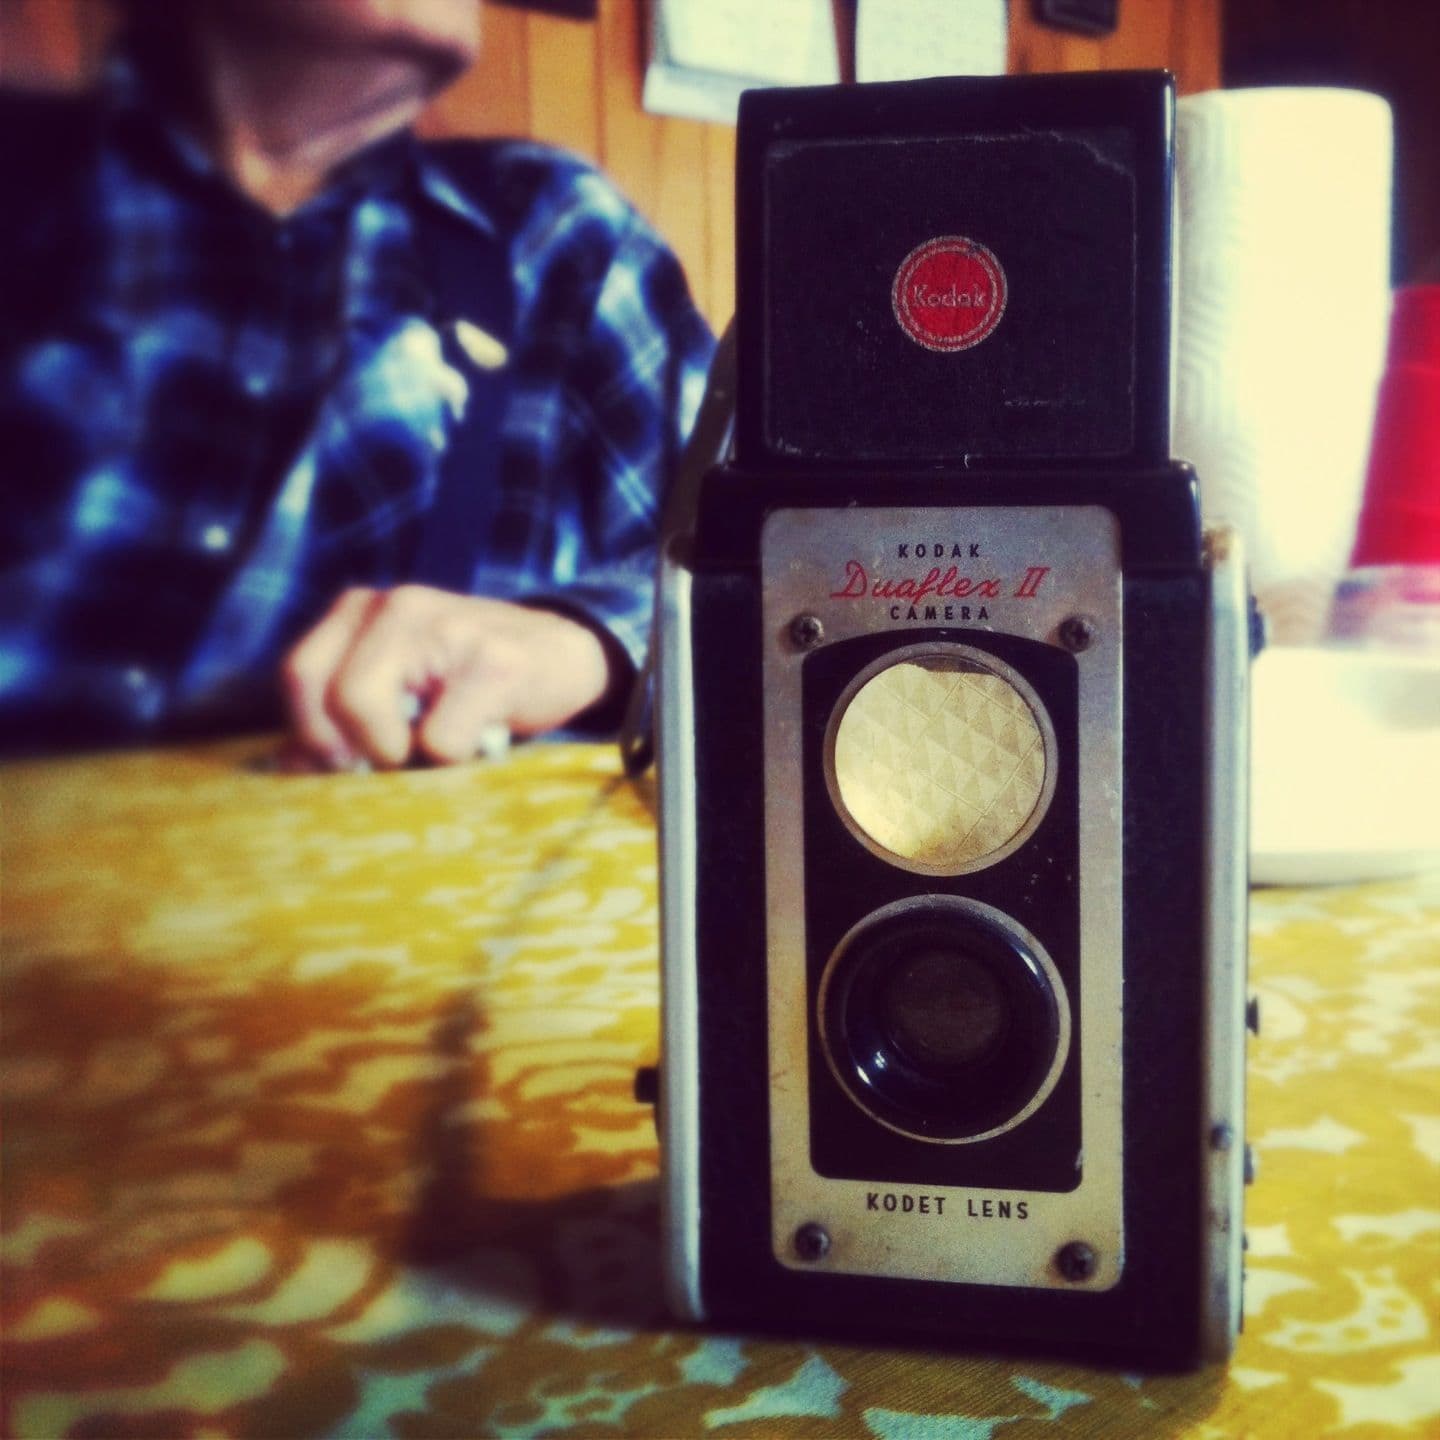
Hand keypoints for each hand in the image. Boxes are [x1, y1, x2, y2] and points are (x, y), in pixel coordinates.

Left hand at [280, 585, 613, 768]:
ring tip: (437, 747)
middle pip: (329, 694)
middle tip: (396, 759)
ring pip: (366, 709)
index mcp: (363, 608)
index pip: (299, 673)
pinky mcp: (492, 662)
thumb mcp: (399, 685)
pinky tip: (483, 736)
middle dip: (355, 748)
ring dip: (399, 753)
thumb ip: (343, 716)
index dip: (312, 732)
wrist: (566, 656)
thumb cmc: (471, 683)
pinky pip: (440, 739)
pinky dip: (456, 757)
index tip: (347, 763)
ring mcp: (446, 627)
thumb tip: (289, 768)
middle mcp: (397, 604)